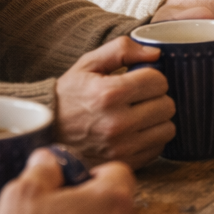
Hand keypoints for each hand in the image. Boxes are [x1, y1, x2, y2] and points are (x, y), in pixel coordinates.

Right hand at [55, 38, 174, 168]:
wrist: (45, 133)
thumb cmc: (68, 97)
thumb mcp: (87, 64)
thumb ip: (121, 50)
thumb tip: (155, 53)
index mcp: (109, 94)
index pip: (158, 81)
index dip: (152, 76)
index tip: (140, 79)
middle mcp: (117, 123)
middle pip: (167, 105)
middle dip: (157, 97)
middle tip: (140, 97)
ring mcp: (121, 147)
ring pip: (168, 128)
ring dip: (158, 119)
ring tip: (139, 114)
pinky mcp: (124, 163)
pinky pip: (158, 148)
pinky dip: (152, 138)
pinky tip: (135, 131)